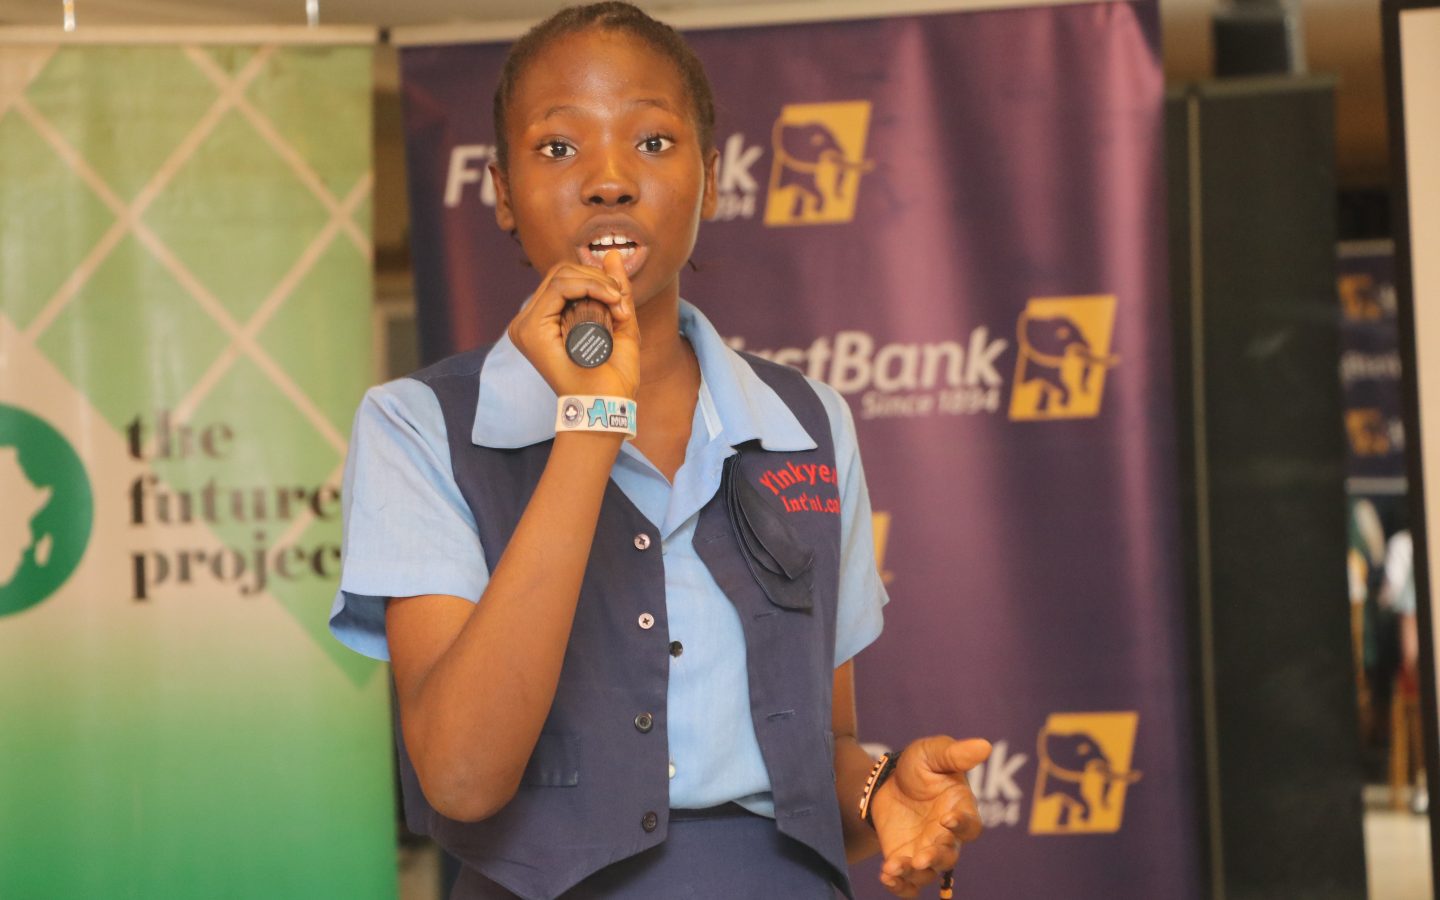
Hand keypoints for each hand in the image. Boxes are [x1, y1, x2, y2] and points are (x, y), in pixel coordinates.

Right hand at [508, 251, 640, 399]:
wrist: (608, 405)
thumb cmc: (613, 375)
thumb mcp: (620, 323)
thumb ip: (614, 289)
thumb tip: (611, 253)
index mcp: (546, 320)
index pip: (564, 278)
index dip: (595, 278)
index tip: (621, 299)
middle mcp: (530, 321)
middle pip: (561, 271)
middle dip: (597, 278)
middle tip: (621, 301)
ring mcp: (526, 325)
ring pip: (560, 275)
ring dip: (597, 283)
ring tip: (618, 305)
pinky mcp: (529, 330)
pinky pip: (558, 287)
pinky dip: (589, 287)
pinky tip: (609, 303)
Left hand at [871, 736, 990, 897]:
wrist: (885, 782)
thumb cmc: (918, 766)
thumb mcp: (931, 753)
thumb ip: (955, 753)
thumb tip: (984, 745)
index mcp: (960, 811)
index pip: (971, 826)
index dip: (962, 825)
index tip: (947, 819)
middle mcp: (947, 837)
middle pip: (949, 856)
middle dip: (936, 857)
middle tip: (921, 856)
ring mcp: (927, 851)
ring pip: (928, 873)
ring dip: (914, 873)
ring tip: (895, 867)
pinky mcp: (905, 860)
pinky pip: (908, 883)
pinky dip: (900, 886)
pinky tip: (886, 876)